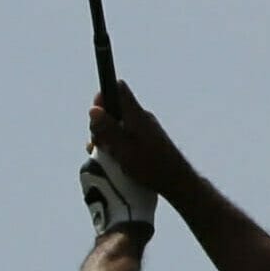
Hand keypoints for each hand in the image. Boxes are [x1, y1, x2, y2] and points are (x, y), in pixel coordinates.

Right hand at [87, 76, 201, 201]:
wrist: (176, 181)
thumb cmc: (151, 166)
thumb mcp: (123, 149)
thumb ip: (107, 129)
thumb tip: (93, 109)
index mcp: (136, 114)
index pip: (118, 89)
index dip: (103, 98)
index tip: (96, 116)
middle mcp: (140, 117)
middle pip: (113, 109)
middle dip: (100, 124)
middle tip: (99, 143)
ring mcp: (143, 128)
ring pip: (117, 124)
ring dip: (107, 137)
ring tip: (107, 154)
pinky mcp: (145, 139)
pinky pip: (125, 135)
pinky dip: (116, 144)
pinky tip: (113, 159)